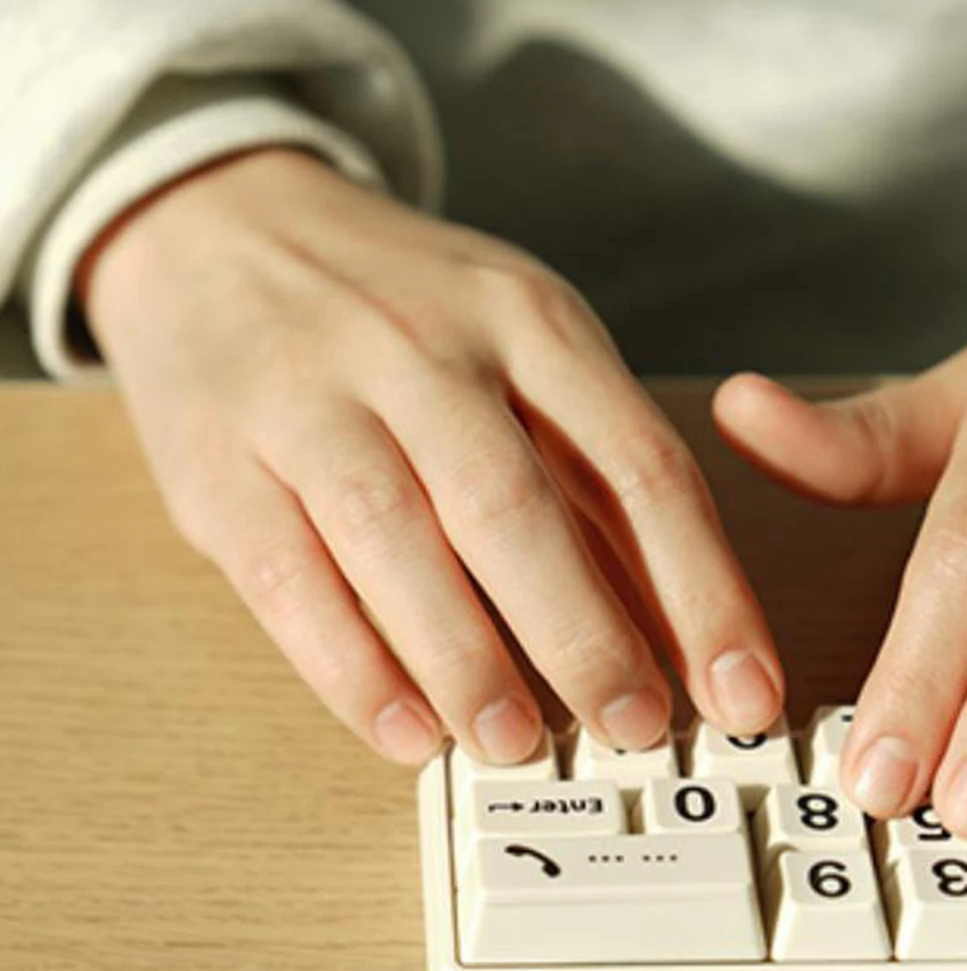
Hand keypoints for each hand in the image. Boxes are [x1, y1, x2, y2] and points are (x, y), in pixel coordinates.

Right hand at [83, 148, 781, 764]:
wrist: (220, 227)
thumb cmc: (409, 313)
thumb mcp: (528, 352)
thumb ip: (602, 488)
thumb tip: (686, 636)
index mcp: (531, 324)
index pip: (640, 467)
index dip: (704, 592)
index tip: (746, 692)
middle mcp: (423, 352)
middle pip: (514, 507)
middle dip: (584, 635)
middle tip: (636, 729)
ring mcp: (309, 401)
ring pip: (397, 543)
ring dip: (466, 661)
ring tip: (517, 743)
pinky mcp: (217, 465)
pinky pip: (289, 580)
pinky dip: (352, 668)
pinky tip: (406, 731)